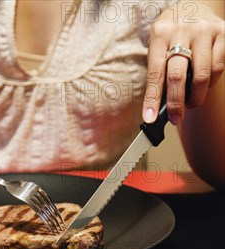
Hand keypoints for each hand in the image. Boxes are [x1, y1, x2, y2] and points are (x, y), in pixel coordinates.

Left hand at [143, 1, 224, 124]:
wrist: (193, 7)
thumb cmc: (171, 35)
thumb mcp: (158, 47)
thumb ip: (158, 72)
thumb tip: (158, 107)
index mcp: (160, 34)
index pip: (155, 73)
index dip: (152, 99)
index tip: (150, 118)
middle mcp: (182, 30)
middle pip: (178, 76)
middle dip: (176, 103)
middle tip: (175, 118)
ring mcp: (204, 31)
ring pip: (202, 76)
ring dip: (195, 97)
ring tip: (190, 102)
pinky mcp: (222, 34)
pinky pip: (217, 69)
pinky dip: (209, 84)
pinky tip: (203, 84)